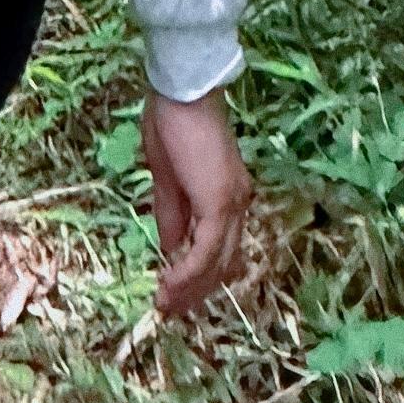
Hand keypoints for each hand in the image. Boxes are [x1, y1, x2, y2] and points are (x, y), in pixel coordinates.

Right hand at [142, 89, 252, 318]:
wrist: (183, 93)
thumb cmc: (172, 124)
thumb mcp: (166, 177)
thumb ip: (171, 215)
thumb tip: (170, 251)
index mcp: (228, 196)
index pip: (218, 248)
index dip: (196, 274)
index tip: (171, 292)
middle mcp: (238, 205)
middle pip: (223, 263)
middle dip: (195, 291)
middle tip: (169, 309)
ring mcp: (232, 205)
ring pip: (217, 262)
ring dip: (190, 288)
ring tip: (165, 305)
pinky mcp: (220, 204)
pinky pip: (205, 250)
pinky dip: (188, 272)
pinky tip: (169, 285)